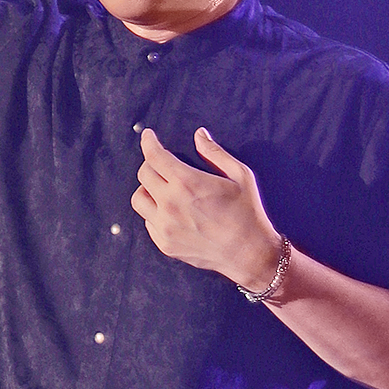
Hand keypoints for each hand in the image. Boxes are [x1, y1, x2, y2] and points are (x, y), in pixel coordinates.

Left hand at [131, 125, 283, 288]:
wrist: (249, 253)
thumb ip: (215, 153)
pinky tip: (170, 211)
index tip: (148, 137)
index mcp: (187, 182)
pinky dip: (154, 212)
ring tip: (162, 188)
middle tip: (162, 163)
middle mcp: (170, 204)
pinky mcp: (165, 244)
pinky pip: (148, 221)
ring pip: (139, 199)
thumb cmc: (247, 212)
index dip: (149, 142)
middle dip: (151, 163)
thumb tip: (199, 135)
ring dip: (147, 189)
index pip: (154, 156)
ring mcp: (165, 227)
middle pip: (144, 175)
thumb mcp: (239, 175)